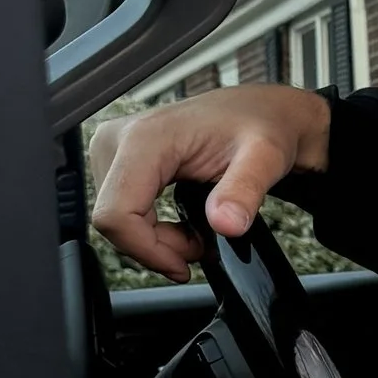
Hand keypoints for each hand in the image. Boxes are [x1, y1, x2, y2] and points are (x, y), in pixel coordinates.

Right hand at [89, 84, 333, 282]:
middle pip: (114, 221)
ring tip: (197, 235)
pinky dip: (150, 231)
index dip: (148, 251)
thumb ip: (245, 190)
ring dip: (156, 241)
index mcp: (145, 137)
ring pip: (116, 221)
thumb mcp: (265, 158)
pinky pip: (120, 211)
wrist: (258, 111)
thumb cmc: (260, 126)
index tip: (185, 266)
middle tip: (202, 245)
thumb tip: (226, 224)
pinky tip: (181, 227)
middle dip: (157, 247)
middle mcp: (118, 140)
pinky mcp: (116, 161)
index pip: (117, 214)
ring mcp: (112, 150)